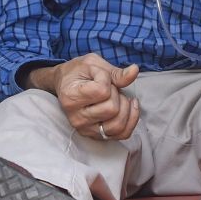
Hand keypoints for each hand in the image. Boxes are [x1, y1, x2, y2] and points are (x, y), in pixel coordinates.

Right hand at [26, 53, 140, 140]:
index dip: (107, 79)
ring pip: (118, 125)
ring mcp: (85, 129)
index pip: (102, 91)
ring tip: (118, 98)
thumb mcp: (94, 64)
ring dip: (125, 108)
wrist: (65, 84)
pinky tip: (130, 106)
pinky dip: (131, 120)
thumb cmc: (79, 72)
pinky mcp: (96, 135)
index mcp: (72, 96)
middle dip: (117, 94)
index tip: (100, 76)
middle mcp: (76, 117)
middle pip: (112, 109)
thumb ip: (115, 72)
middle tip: (109, 88)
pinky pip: (122, 134)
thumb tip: (134, 71)